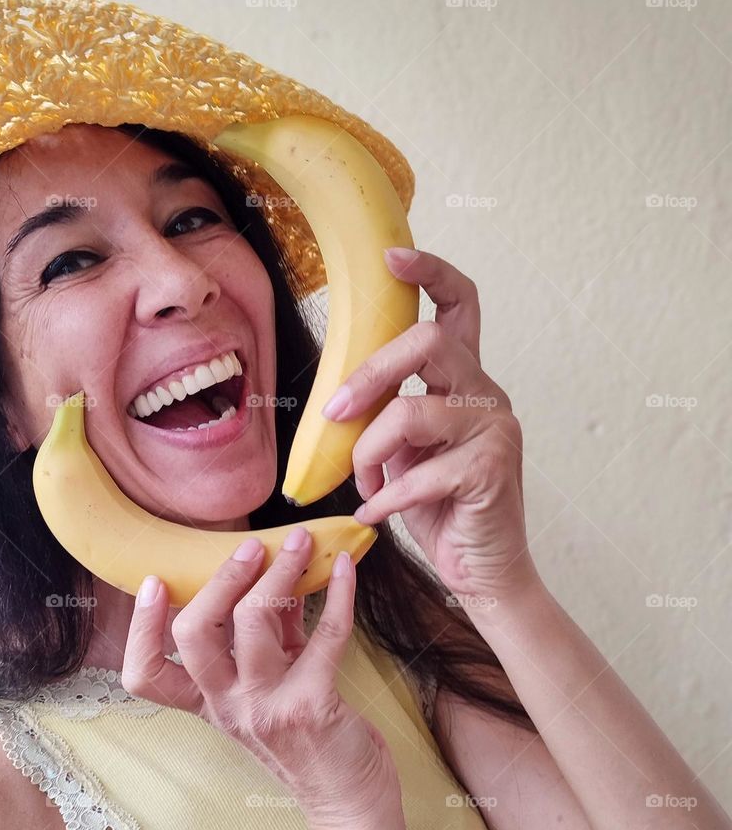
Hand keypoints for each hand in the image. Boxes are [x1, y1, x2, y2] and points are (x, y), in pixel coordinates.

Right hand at [123, 528, 399, 829]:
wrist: (350, 806)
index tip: (155, 582)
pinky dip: (340, 595)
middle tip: (251, 547)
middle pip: (194, 634)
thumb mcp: (274, 690)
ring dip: (280, 571)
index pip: (146, 676)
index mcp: (211, 704)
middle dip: (221, 579)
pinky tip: (348, 570)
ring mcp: (267, 708)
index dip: (141, 629)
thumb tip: (270, 576)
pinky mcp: (312, 704)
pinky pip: (324, 635)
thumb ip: (266, 640)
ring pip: (254, 621)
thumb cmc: (313, 744)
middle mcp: (229, 707)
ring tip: (302, 543)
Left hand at [323, 247, 539, 606]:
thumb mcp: (403, 454)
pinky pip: (420, 473)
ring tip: (364, 484)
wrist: (482, 570)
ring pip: (414, 412)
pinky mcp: (492, 469)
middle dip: (371, 373)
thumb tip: (337, 402)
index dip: (431, 273)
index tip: (391, 258)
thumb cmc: (439, 509)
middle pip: (429, 341)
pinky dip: (385, 497)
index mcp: (465, 380)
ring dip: (370, 453)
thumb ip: (386, 417)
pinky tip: (374, 513)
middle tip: (334, 412)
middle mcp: (487, 392)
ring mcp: (496, 428)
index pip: (461, 305)